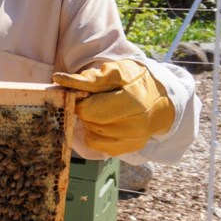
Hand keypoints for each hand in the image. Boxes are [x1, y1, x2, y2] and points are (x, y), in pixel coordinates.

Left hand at [52, 59, 173, 155]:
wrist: (162, 99)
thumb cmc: (135, 81)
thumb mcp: (115, 72)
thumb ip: (87, 78)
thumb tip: (58, 79)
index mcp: (132, 102)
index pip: (88, 109)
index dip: (80, 100)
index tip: (85, 93)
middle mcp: (135, 125)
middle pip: (89, 122)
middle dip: (85, 111)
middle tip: (94, 101)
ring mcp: (133, 140)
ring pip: (91, 136)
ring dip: (90, 123)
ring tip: (101, 111)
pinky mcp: (129, 149)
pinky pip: (98, 145)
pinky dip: (96, 134)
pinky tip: (105, 123)